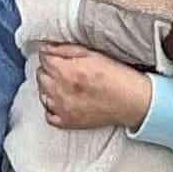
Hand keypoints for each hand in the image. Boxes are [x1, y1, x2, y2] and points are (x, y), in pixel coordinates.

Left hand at [30, 45, 156, 133]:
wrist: (132, 102)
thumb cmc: (116, 76)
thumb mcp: (93, 54)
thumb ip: (66, 50)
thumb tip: (46, 48)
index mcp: (66, 71)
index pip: (43, 59)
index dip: (50, 55)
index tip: (58, 56)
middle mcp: (60, 91)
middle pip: (40, 76)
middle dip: (49, 70)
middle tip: (64, 69)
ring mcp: (62, 109)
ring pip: (42, 94)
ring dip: (49, 87)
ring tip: (64, 85)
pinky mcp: (67, 123)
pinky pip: (48, 114)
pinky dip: (52, 107)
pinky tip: (63, 101)